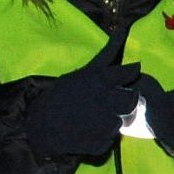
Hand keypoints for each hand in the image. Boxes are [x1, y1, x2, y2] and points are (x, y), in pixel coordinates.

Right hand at [23, 48, 141, 165]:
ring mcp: (104, 123)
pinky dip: (102, 137)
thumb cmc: (61, 94)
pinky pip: (111, 140)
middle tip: (111, 103)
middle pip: (132, 100)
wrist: (41, 124)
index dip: (129, 76)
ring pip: (122, 121)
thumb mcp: (83, 71)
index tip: (122, 80)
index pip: (130, 73)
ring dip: (111, 120)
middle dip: (126, 101)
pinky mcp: (101, 143)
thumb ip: (107, 54)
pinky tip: (87, 131)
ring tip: (93, 118)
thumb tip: (123, 30)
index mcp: (101, 79)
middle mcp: (107, 99)